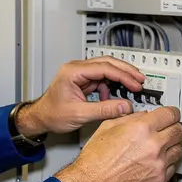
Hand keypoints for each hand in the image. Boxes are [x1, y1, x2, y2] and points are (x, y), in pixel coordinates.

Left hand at [14, 57, 145, 136]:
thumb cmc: (51, 114)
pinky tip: (113, 96)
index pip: (104, 67)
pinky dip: (111, 86)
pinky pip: (102, 79)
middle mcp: (76, 69)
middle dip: (125, 71)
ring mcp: (80, 74)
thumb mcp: (79, 114)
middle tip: (140, 79)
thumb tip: (124, 106)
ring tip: (132, 87)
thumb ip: (104, 110)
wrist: (40, 118)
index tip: (135, 83)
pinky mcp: (83, 81)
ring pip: (106, 69)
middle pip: (107, 63)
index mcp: (72, 72)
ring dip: (120, 77)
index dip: (123, 75)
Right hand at [54, 107, 181, 181]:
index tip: (172, 114)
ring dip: (172, 145)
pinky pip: (172, 167)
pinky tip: (156, 161)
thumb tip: (142, 115)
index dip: (172, 112)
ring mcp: (158, 164)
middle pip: (179, 130)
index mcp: (141, 128)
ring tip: (161, 146)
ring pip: (179, 149)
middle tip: (168, 128)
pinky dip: (167, 162)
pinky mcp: (159, 180)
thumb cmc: (95, 160)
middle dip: (173, 127)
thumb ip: (130, 118)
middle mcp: (153, 145)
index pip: (171, 114)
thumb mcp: (107, 127)